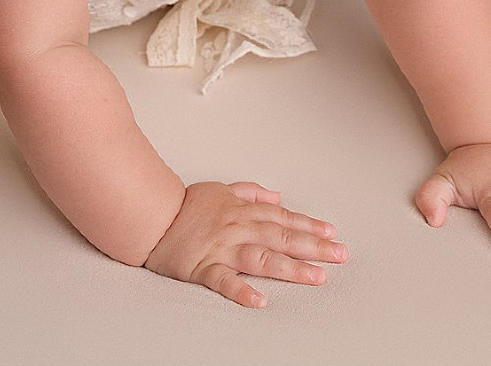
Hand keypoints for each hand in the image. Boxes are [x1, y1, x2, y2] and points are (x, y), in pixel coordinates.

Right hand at [142, 181, 347, 308]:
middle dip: (314, 247)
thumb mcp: (222, 189)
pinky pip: (224, 281)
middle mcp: (238, 228)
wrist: (151, 214)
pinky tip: (260, 301)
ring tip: (316, 278)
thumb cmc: (185, 204)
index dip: (310, 226)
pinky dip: (242, 291)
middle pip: (282, 237)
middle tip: (339, 255)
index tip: (332, 234)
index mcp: (243, 210)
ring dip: (291, 268)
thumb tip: (276, 197)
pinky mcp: (204, 267)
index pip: (284, 218)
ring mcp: (222, 248)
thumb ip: (250, 192)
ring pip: (262, 258)